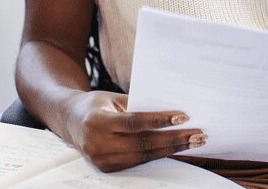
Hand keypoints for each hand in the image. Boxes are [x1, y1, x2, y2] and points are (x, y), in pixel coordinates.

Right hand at [62, 90, 205, 171]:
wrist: (69, 120)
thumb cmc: (96, 104)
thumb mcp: (113, 97)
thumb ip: (137, 104)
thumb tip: (172, 109)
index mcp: (97, 121)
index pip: (134, 122)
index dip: (159, 120)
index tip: (184, 117)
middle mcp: (97, 143)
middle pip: (143, 143)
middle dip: (174, 139)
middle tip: (198, 134)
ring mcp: (101, 159)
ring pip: (143, 156)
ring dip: (171, 149)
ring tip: (193, 142)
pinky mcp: (107, 168)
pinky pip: (138, 162)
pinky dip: (158, 155)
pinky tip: (175, 148)